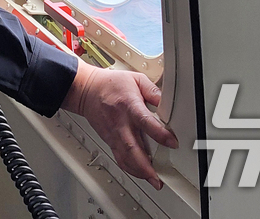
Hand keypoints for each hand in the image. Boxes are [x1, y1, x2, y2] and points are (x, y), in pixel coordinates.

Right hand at [62, 63, 178, 189]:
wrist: (86, 90)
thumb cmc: (110, 84)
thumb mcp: (136, 79)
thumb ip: (153, 91)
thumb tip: (167, 103)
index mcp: (129, 105)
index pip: (145, 122)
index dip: (160, 134)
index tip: (172, 143)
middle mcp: (120, 122)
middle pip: (132, 147)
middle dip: (145, 165)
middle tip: (158, 176)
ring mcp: (113, 133)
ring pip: (124, 157)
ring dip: (138, 171)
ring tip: (152, 180)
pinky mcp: (109, 140)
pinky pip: (119, 158)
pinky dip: (129, 169)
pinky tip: (139, 174)